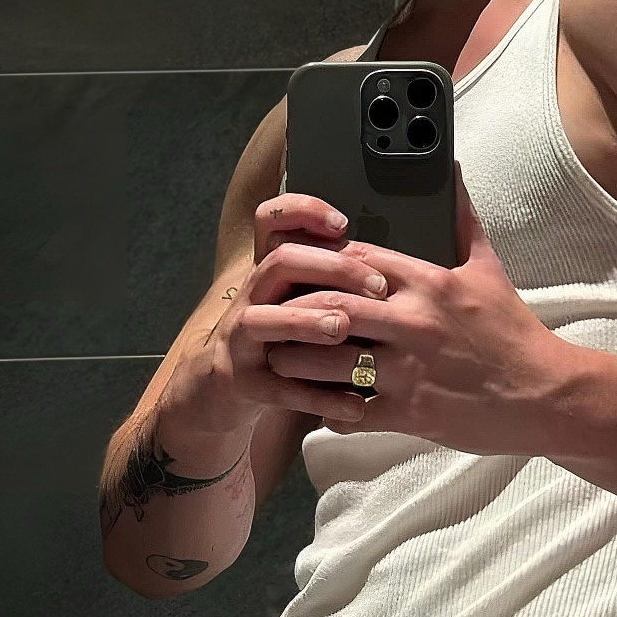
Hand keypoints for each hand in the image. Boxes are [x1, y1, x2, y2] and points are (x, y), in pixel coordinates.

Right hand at [165, 190, 392, 437]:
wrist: (222, 395)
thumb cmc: (278, 343)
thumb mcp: (298, 303)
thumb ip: (332, 281)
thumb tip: (394, 263)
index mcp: (271, 274)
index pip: (272, 222)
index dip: (303, 212)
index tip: (343, 223)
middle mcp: (252, 298)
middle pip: (279, 262)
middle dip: (330, 268)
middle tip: (377, 286)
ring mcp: (241, 340)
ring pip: (262, 319)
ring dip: (305, 321)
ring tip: (344, 327)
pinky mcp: (240, 384)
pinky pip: (278, 388)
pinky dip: (317, 396)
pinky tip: (354, 405)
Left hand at [264, 162, 577, 455]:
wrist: (546, 393)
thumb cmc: (513, 331)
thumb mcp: (489, 269)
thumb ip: (463, 220)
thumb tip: (453, 174)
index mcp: (429, 282)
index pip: (356, 261)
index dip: (319, 263)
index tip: (299, 268)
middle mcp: (413, 322)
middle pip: (330, 307)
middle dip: (294, 311)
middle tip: (273, 314)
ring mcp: (408, 370)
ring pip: (329, 361)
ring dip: (296, 360)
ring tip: (279, 357)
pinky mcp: (409, 413)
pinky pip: (350, 410)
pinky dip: (326, 408)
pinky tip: (316, 402)